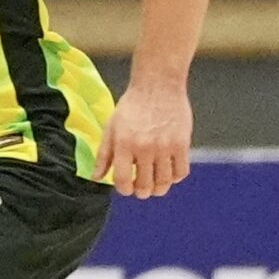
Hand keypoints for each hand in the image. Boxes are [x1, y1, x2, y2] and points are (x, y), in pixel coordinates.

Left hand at [96, 80, 191, 196]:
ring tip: (155, 187)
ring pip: (164, 182)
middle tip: (141, 190)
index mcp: (124, 145)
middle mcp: (144, 148)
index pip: (122, 180)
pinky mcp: (182, 144)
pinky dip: (175, 178)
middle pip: (144, 184)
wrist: (158, 86)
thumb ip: (104, 155)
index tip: (126, 189)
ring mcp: (165, 147)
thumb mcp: (111, 128)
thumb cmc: (132, 106)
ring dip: (159, 189)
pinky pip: (181, 171)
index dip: (124, 190)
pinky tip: (169, 174)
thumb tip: (96, 177)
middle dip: (141, 192)